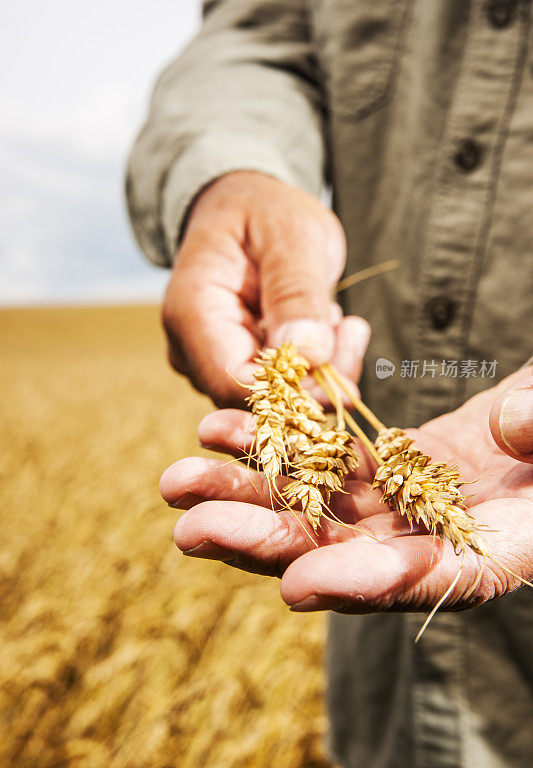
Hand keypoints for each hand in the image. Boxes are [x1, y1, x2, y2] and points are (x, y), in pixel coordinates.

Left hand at [160, 366, 532, 613]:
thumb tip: (513, 428)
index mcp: (491, 549)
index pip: (428, 581)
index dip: (364, 585)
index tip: (297, 586)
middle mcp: (431, 540)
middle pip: (342, 553)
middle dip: (265, 542)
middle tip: (190, 531)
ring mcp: (400, 505)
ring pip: (315, 506)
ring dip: (247, 492)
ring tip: (179, 478)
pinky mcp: (383, 468)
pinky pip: (320, 461)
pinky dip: (274, 446)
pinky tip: (221, 426)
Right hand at [161, 171, 369, 406]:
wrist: (247, 208)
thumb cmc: (264, 212)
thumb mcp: (290, 235)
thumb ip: (297, 294)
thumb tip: (307, 354)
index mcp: (192, 313)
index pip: (232, 383)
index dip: (289, 389)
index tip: (338, 355)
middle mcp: (192, 349)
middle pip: (254, 400)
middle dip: (314, 379)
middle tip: (351, 330)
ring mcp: (212, 363)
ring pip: (274, 400)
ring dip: (321, 369)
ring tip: (341, 318)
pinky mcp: (238, 368)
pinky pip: (282, 389)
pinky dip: (316, 365)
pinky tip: (332, 326)